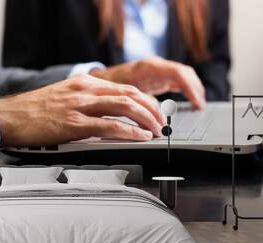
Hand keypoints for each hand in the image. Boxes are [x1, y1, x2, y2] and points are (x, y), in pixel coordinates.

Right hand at [0, 74, 165, 146]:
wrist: (9, 117)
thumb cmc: (33, 110)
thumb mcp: (64, 96)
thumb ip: (86, 101)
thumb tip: (107, 112)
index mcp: (84, 83)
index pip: (124, 87)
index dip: (145, 99)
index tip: (154, 110)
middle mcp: (84, 90)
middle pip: (129, 94)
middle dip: (151, 108)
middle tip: (161, 121)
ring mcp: (79, 106)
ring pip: (123, 106)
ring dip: (145, 118)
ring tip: (156, 130)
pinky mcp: (73, 124)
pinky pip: (108, 126)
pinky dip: (128, 131)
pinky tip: (139, 137)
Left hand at [91, 57, 205, 109]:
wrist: (103, 77)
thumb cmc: (110, 85)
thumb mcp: (123, 93)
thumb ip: (138, 101)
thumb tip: (151, 115)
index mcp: (149, 67)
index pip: (178, 73)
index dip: (190, 88)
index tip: (197, 103)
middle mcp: (156, 65)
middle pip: (185, 73)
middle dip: (195, 89)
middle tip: (200, 107)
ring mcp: (158, 69)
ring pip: (184, 75)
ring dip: (193, 89)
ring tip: (198, 105)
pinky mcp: (158, 75)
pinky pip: (178, 79)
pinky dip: (186, 89)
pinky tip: (190, 100)